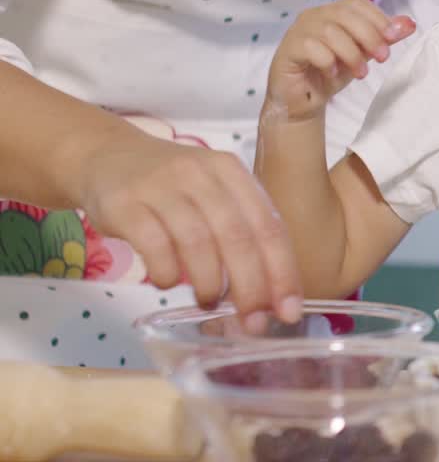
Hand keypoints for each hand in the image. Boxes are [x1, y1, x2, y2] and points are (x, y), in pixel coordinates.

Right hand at [78, 133, 302, 331]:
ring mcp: (161, 186)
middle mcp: (201, 174)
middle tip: (253, 321)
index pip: (269, 226)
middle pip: (237, 236)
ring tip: (210, 302)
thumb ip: (240, 231)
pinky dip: (166, 272)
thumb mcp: (213, 193)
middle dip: (251, 286)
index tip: (289, 310)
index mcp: (232, 172)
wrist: (107, 157)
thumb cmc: (172, 187)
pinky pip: (153, 244)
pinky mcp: (125, 203)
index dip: (282, 272)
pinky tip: (167, 283)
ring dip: (209, 282)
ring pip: (198, 241)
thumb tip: (269, 295)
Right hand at [266, 0, 414, 122]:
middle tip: (383, 58)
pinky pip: (310, 47)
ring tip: (361, 73)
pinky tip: (333, 73)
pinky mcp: (288, 49)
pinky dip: (327, 61)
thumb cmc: (332, 73)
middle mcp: (314, 16)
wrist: (305, 101)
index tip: (394, 38)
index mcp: (333, 12)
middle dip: (369, 36)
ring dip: (351, 54)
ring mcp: (298, 31)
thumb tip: (409, 24)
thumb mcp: (364, 55)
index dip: (378, 18)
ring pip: (330, 31)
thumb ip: (384, 38)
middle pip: (345, 15)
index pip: (358, 4)